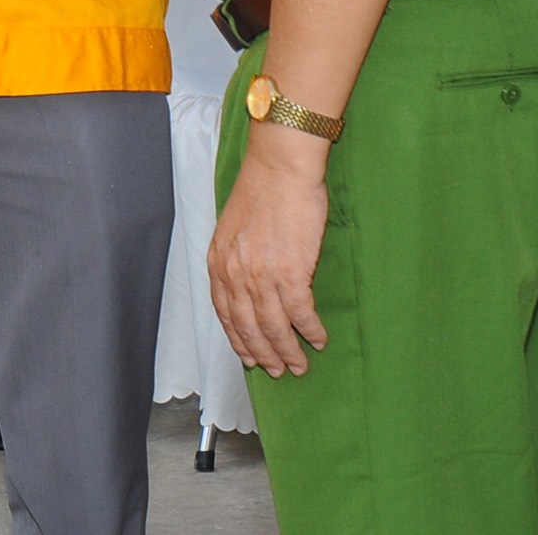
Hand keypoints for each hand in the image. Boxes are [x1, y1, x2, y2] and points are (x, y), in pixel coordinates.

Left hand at [207, 122, 330, 375]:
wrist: (281, 166)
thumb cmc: (263, 188)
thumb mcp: (235, 226)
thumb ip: (237, 257)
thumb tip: (250, 283)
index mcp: (218, 261)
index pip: (224, 312)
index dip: (238, 339)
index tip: (250, 356)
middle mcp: (235, 272)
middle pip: (247, 327)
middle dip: (264, 353)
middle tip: (278, 370)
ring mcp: (261, 275)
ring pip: (273, 327)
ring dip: (288, 350)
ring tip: (300, 365)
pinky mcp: (290, 272)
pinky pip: (300, 313)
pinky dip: (310, 330)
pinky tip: (318, 339)